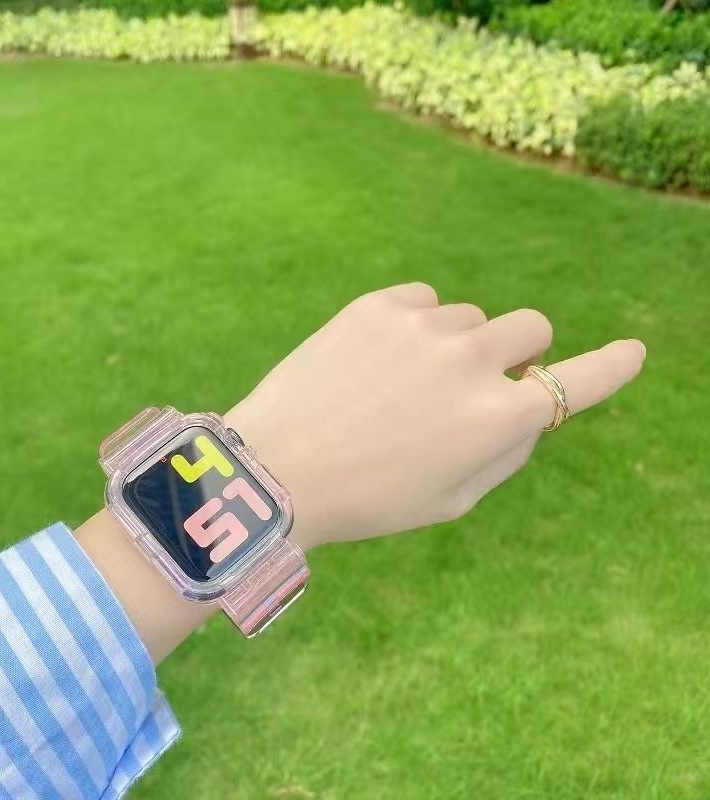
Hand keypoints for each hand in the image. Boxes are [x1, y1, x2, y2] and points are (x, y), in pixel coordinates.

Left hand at [226, 283, 644, 548]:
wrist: (277, 468)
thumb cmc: (370, 500)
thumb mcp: (453, 498)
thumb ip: (506, 450)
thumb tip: (530, 408)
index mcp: (500, 419)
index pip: (579, 383)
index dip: (612, 366)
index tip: (632, 351)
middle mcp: (474, 362)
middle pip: (532, 327)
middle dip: (518, 352)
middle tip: (480, 378)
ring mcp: (427, 325)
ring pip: (471, 317)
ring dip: (456, 343)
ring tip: (402, 382)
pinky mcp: (380, 303)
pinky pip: (424, 299)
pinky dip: (416, 324)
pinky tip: (379, 357)